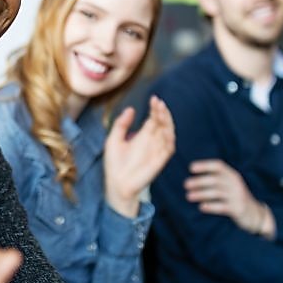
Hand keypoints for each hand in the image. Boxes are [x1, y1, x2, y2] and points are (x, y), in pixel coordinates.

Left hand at [105, 96, 175, 216]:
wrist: (117, 184)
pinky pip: (169, 148)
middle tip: (159, 103)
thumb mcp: (113, 140)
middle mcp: (152, 141)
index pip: (153, 119)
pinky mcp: (160, 161)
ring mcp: (157, 150)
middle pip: (163, 123)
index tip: (154, 99)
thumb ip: (121, 124)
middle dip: (162, 113)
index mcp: (143, 135)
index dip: (155, 109)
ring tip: (162, 112)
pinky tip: (166, 130)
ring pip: (169, 133)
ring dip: (168, 122)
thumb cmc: (115, 164)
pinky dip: (170, 139)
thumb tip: (131, 109)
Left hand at [184, 159, 272, 236]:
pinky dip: (211, 206)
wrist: (255, 214)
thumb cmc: (236, 198)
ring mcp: (237, 196)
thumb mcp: (229, 185)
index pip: (218, 166)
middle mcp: (235, 183)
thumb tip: (192, 180)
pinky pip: (223, 207)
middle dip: (199, 181)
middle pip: (215, 179)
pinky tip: (201, 207)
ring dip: (201, 194)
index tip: (191, 168)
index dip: (204, 165)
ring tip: (189, 196)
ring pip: (217, 193)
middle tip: (185, 184)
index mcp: (232, 175)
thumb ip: (216, 180)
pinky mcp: (238, 209)